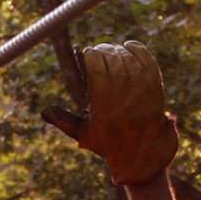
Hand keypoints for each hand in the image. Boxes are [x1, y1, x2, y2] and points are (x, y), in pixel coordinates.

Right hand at [42, 40, 178, 184]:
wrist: (144, 151)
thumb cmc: (110, 143)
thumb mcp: (84, 134)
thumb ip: (64, 120)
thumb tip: (44, 112)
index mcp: (103, 102)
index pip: (95, 63)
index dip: (90, 54)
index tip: (86, 54)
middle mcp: (123, 92)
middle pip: (110, 56)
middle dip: (102, 51)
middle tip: (97, 53)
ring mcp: (141, 87)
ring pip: (127, 56)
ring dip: (116, 50)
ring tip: (110, 53)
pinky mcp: (155, 84)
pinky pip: (145, 57)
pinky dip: (136, 49)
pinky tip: (127, 48)